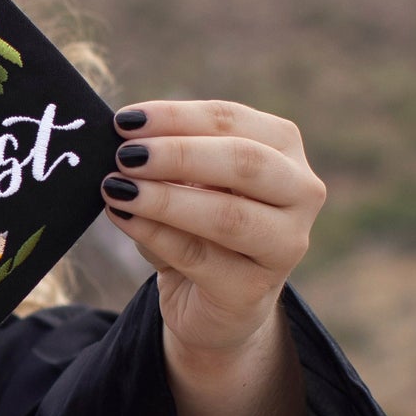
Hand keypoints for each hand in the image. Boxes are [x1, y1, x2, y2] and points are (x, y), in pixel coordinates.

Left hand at [100, 100, 326, 357]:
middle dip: (178, 155)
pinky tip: (122, 217)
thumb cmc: (194, 224)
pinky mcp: (252, 290)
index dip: (176, 117)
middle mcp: (299, 192)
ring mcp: (285, 245)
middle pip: (244, 162)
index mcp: (282, 148)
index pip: (232, 121)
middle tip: (124, 155)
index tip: (124, 121)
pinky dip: (154, 233)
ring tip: (116, 188)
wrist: (208, 298)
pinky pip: (198, 257)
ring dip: (165, 199)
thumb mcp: (182, 182)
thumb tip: (123, 142)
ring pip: (228, 216)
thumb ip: (164, 158)